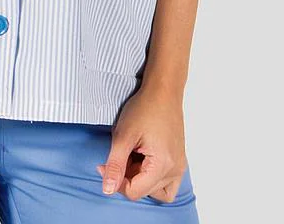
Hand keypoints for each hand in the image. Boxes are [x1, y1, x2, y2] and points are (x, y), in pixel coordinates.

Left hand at [95, 86, 188, 201]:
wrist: (163, 92)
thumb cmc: (144, 108)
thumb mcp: (123, 136)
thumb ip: (115, 164)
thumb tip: (107, 189)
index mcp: (163, 166)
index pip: (135, 192)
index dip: (115, 181)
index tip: (104, 164)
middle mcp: (175, 171)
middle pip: (145, 192)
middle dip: (127, 177)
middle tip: (119, 154)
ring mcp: (180, 166)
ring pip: (158, 191)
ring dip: (141, 180)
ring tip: (131, 158)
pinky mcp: (179, 160)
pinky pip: (166, 181)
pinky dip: (152, 177)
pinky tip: (142, 159)